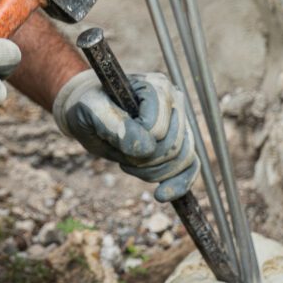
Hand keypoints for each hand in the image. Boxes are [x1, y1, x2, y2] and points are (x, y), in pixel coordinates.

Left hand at [52, 70, 195, 181]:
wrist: (91, 113)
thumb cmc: (90, 106)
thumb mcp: (91, 110)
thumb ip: (114, 124)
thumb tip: (145, 147)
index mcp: (156, 87)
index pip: (157, 129)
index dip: (135, 142)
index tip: (114, 137)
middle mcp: (175, 101)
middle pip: (173, 147)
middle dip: (143, 160)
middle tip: (120, 153)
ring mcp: (181, 122)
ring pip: (181, 160)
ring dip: (151, 172)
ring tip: (129, 162)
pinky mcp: (181, 142)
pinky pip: (191, 167)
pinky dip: (179, 184)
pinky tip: (162, 195)